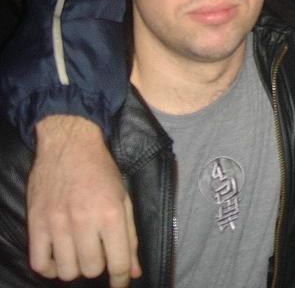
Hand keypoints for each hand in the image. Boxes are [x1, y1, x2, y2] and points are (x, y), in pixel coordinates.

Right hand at [28, 116, 139, 286]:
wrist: (69, 145)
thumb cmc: (101, 170)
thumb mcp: (123, 198)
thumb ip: (130, 236)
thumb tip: (134, 271)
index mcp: (111, 213)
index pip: (117, 262)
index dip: (121, 279)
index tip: (120, 283)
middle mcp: (84, 220)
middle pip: (91, 269)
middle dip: (98, 267)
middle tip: (98, 253)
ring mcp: (57, 223)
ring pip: (66, 271)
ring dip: (75, 268)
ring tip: (79, 253)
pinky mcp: (36, 222)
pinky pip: (39, 263)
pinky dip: (49, 267)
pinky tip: (58, 256)